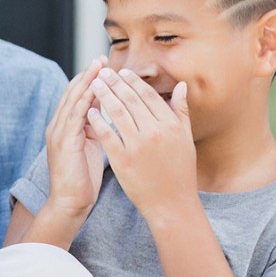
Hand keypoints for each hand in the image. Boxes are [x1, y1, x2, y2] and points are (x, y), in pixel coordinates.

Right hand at [42, 56, 107, 219]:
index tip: (104, 65)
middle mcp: (58, 126)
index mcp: (64, 128)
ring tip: (100, 66)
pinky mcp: (64, 141)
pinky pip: (76, 114)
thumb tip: (108, 115)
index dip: (89, 80)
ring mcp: (59, 133)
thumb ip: (95, 129)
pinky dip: (86, 99)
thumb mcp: (90, 148)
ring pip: (73, 99)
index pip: (76, 97)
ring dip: (87, 81)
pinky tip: (97, 89)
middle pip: (73, 93)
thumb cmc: (82, 180)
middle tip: (102, 58)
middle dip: (88, 74)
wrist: (69, 203)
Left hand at [86, 68, 195, 218]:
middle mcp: (155, 132)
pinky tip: (90, 111)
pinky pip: (107, 135)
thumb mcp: (185, 140)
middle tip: (102, 72)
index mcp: (170, 125)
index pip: (148, 96)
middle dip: (114, 83)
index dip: (133, 82)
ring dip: (103, 95)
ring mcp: (138, 146)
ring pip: (117, 112)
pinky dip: (98, 120)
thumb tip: (180, 86)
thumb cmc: (180, 172)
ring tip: (94, 85)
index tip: (122, 72)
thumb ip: (181, 111)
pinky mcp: (123, 160)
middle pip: (130, 100)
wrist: (172, 204)